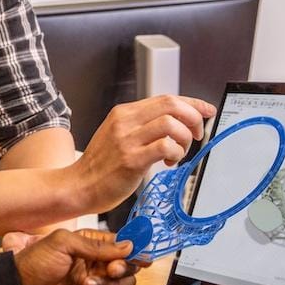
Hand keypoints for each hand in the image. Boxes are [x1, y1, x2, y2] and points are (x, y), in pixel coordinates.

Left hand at [13, 229, 136, 284]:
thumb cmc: (34, 263)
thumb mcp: (62, 242)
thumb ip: (95, 245)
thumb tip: (125, 245)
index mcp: (88, 244)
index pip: (120, 244)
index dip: (133, 248)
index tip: (139, 253)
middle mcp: (94, 263)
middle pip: (127, 266)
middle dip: (122, 269)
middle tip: (110, 270)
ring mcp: (94, 283)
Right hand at [71, 95, 214, 214]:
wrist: (78, 186)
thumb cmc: (101, 166)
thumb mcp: (118, 135)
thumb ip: (141, 126)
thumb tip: (174, 123)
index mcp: (123, 113)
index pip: (165, 98)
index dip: (192, 103)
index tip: (206, 110)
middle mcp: (125, 121)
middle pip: (171, 104)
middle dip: (193, 118)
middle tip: (196, 134)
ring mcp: (127, 140)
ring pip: (171, 124)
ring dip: (185, 138)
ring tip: (180, 152)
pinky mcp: (131, 159)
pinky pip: (165, 147)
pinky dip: (176, 153)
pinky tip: (170, 163)